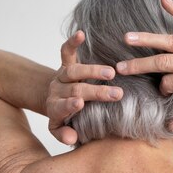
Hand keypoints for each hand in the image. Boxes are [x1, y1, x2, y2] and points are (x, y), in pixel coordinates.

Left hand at [46, 30, 123, 144]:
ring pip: (73, 70)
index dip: (69, 105)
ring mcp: (61, 76)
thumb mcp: (61, 131)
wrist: (54, 101)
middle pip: (75, 89)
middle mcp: (57, 91)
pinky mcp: (65, 64)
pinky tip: (81, 33)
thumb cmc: (65, 118)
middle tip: (117, 94)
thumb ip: (65, 135)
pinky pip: (66, 52)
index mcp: (54, 109)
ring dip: (92, 70)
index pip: (61, 107)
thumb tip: (72, 138)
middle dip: (96, 92)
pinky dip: (73, 42)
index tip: (80, 103)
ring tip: (112, 72)